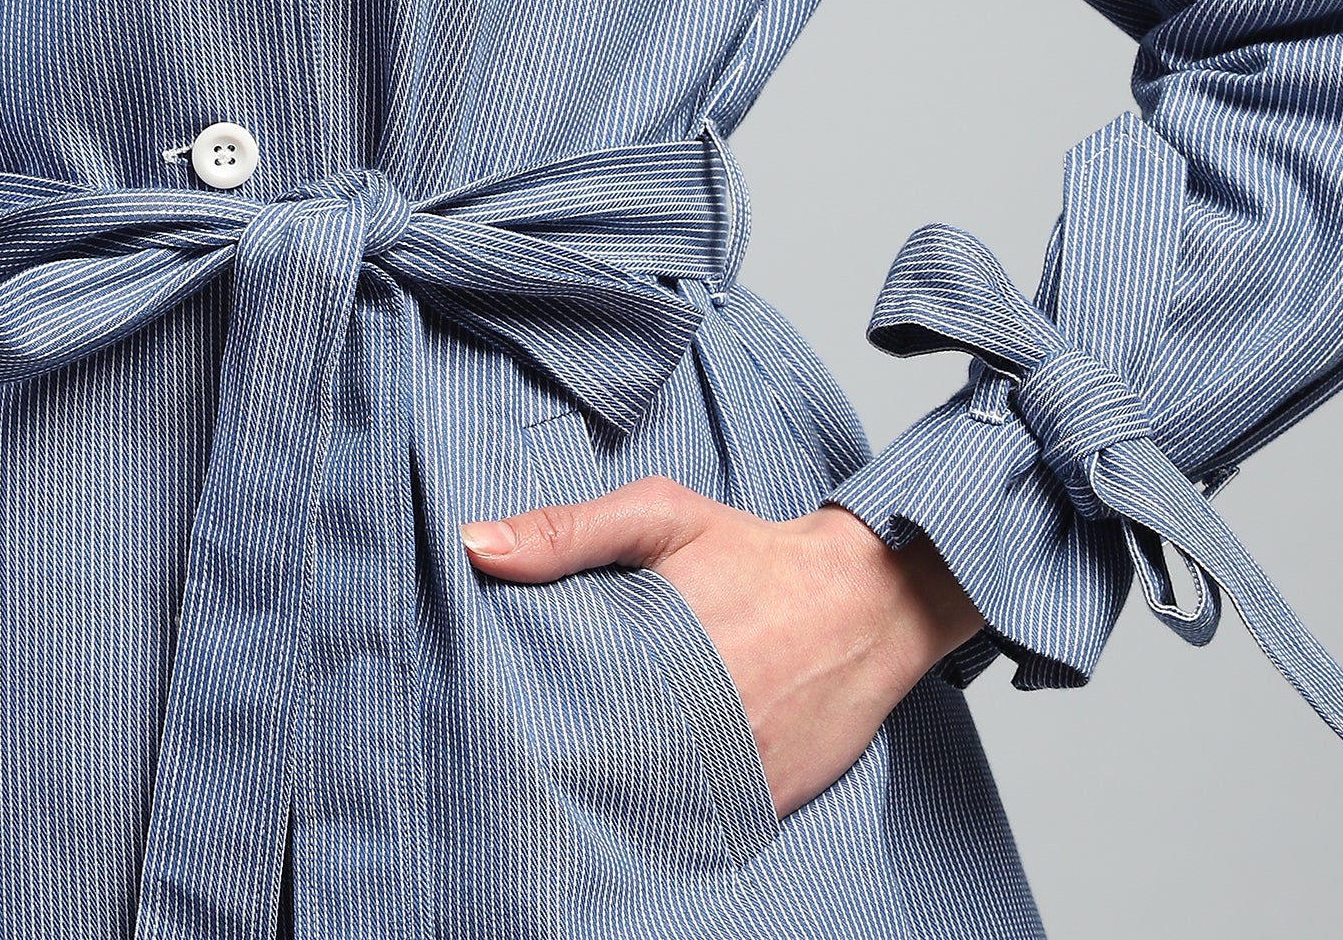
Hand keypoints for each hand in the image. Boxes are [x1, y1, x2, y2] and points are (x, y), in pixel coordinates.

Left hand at [459, 480, 984, 817]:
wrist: (867, 599)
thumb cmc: (754, 552)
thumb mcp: (660, 516)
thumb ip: (567, 530)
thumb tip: (474, 547)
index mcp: (656, 646)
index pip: (557, 702)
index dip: (520, 713)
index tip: (492, 711)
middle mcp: (696, 715)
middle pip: (592, 761)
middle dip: (560, 756)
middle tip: (531, 746)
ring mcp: (732, 768)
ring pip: (641, 804)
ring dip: (610, 792)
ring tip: (581, 774)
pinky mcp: (763, 801)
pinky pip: (696, 826)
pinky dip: (665, 817)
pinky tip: (642, 793)